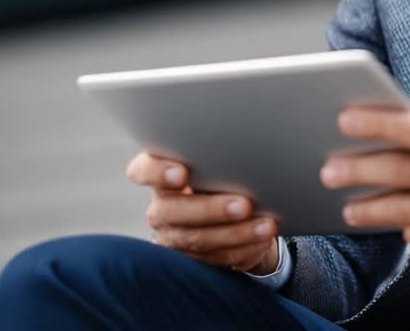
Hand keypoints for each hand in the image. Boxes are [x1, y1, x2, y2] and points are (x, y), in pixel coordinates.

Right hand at [125, 152, 279, 274]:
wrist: (239, 210)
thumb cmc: (228, 173)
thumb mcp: (222, 161)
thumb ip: (221, 156)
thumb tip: (252, 149)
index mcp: (162, 174)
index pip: (142, 170)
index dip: (157, 173)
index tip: (182, 174)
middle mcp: (162, 206)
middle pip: (172, 211)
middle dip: (210, 209)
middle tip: (245, 205)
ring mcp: (173, 236)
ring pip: (196, 239)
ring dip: (236, 233)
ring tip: (266, 226)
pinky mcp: (192, 259)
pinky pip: (215, 258)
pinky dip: (242, 250)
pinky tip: (262, 242)